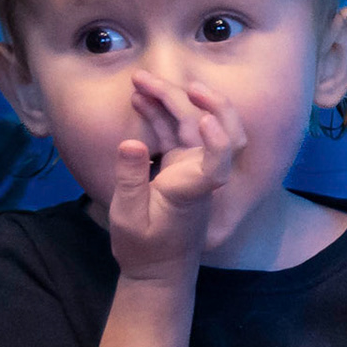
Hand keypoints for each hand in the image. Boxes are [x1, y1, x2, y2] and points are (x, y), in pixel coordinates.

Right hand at [107, 72, 245, 277]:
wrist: (159, 267)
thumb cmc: (145, 249)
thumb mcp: (128, 218)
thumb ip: (131, 181)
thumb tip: (131, 142)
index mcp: (193, 189)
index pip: (218, 164)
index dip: (217, 141)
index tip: (204, 120)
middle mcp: (200, 173)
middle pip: (216, 130)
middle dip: (191, 100)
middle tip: (154, 80)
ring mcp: (194, 166)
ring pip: (193, 124)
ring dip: (171, 99)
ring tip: (140, 80)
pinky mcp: (183, 164)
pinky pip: (177, 132)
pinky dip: (161, 114)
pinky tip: (140, 99)